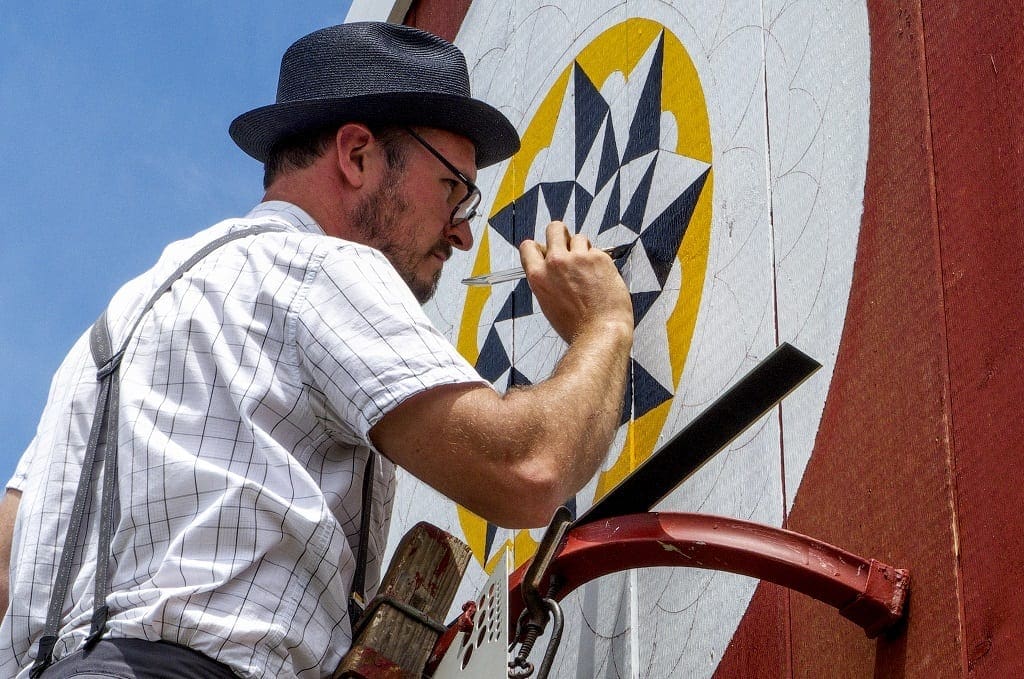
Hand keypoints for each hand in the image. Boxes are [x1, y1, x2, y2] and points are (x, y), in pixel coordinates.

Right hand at [519, 222, 633, 342]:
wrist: (601, 331)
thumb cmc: (577, 326)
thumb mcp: (549, 303)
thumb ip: (547, 280)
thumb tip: (551, 266)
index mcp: (538, 276)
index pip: (529, 246)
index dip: (539, 246)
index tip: (547, 250)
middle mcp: (555, 263)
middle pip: (554, 229)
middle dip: (562, 235)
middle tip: (570, 247)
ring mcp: (578, 258)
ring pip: (579, 237)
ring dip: (583, 249)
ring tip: (589, 269)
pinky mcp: (599, 257)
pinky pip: (597, 249)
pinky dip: (600, 260)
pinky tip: (602, 276)